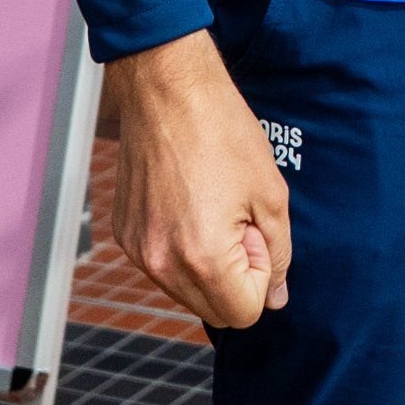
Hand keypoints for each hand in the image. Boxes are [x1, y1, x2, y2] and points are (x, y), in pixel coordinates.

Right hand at [100, 31, 293, 329]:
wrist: (168, 91)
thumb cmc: (223, 133)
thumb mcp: (270, 194)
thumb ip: (279, 254)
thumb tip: (279, 298)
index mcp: (202, 260)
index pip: (245, 313)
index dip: (261, 277)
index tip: (256, 231)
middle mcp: (161, 264)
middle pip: (214, 310)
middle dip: (236, 278)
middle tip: (239, 221)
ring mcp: (137, 250)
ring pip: (187, 290)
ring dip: (209, 265)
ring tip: (213, 207)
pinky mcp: (125, 233)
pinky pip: (162, 264)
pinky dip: (182, 248)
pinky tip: (189, 202)